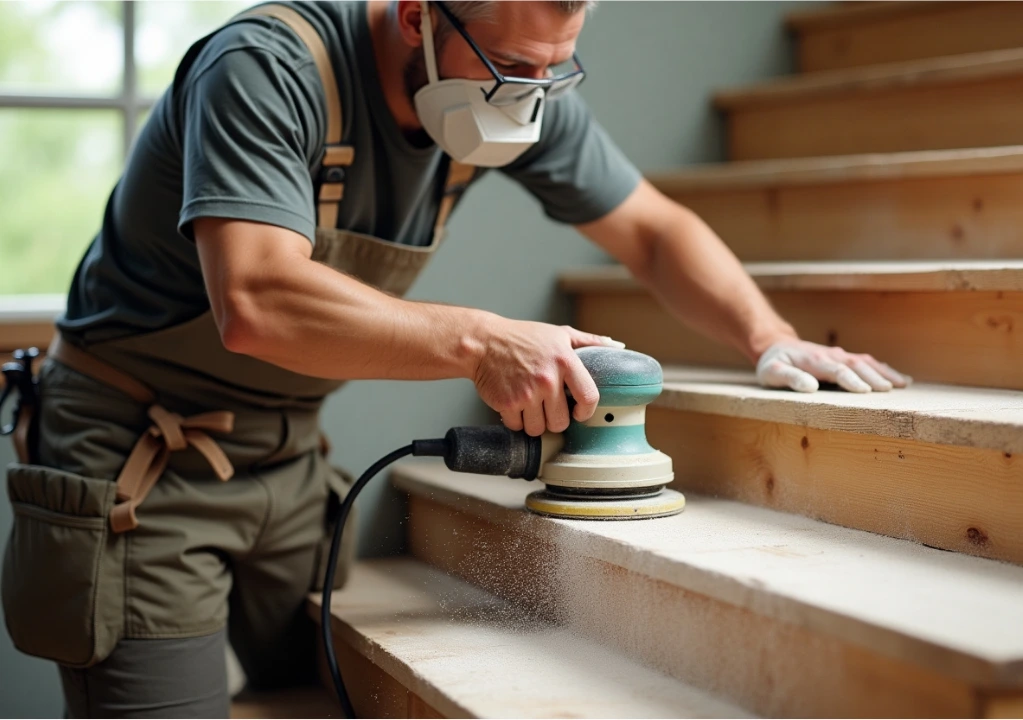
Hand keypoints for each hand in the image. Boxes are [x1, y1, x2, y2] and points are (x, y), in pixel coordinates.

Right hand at [472, 318, 623, 435]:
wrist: (483, 342)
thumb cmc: (522, 338)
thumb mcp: (558, 334)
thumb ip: (588, 341)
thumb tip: (616, 346)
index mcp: (565, 361)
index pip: (589, 397)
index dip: (586, 411)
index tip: (579, 413)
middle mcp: (548, 379)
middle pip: (561, 422)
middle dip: (555, 419)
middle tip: (547, 407)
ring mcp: (527, 393)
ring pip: (539, 429)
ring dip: (534, 422)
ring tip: (529, 404)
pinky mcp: (507, 403)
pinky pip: (517, 427)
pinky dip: (515, 420)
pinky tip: (514, 404)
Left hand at [756, 339, 910, 392]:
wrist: (775, 346)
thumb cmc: (772, 363)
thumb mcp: (771, 372)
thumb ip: (789, 378)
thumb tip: (810, 386)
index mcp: (813, 359)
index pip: (836, 370)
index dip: (851, 380)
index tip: (865, 391)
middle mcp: (829, 355)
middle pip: (856, 365)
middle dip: (874, 376)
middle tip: (890, 390)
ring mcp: (838, 355)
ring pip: (865, 362)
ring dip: (884, 372)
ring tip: (903, 384)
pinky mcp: (842, 358)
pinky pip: (866, 362)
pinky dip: (883, 369)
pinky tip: (900, 379)